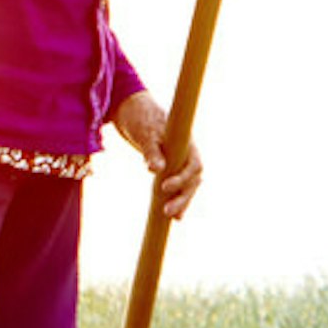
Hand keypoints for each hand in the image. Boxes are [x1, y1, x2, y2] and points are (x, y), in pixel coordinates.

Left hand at [109, 91, 204, 220]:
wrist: (134, 110)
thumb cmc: (142, 118)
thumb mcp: (145, 132)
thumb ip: (151, 150)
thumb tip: (156, 170)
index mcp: (186, 143)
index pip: (194, 165)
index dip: (183, 178)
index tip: (164, 187)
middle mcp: (188, 154)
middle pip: (193, 180)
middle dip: (183, 197)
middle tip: (167, 212)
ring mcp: (181, 161)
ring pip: (188, 185)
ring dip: (181, 201)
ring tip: (172, 217)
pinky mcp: (171, 168)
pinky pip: (178, 186)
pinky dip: (176, 198)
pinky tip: (173, 216)